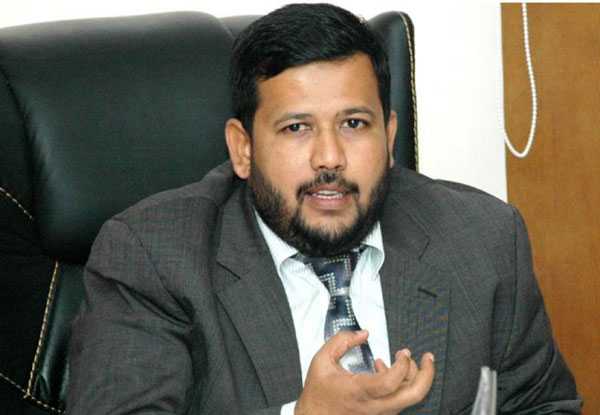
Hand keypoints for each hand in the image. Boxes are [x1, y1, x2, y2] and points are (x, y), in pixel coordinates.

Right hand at [295, 330, 434, 414]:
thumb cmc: (318, 393)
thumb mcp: (322, 360)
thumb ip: (341, 341)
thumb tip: (362, 334)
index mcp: (360, 391)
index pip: (391, 382)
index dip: (402, 365)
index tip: (403, 352)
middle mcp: (374, 406)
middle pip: (413, 395)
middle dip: (427, 374)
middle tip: (428, 358)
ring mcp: (379, 412)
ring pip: (409, 398)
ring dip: (412, 377)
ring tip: (404, 359)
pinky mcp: (380, 414)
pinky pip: (399, 400)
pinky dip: (401, 384)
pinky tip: (386, 370)